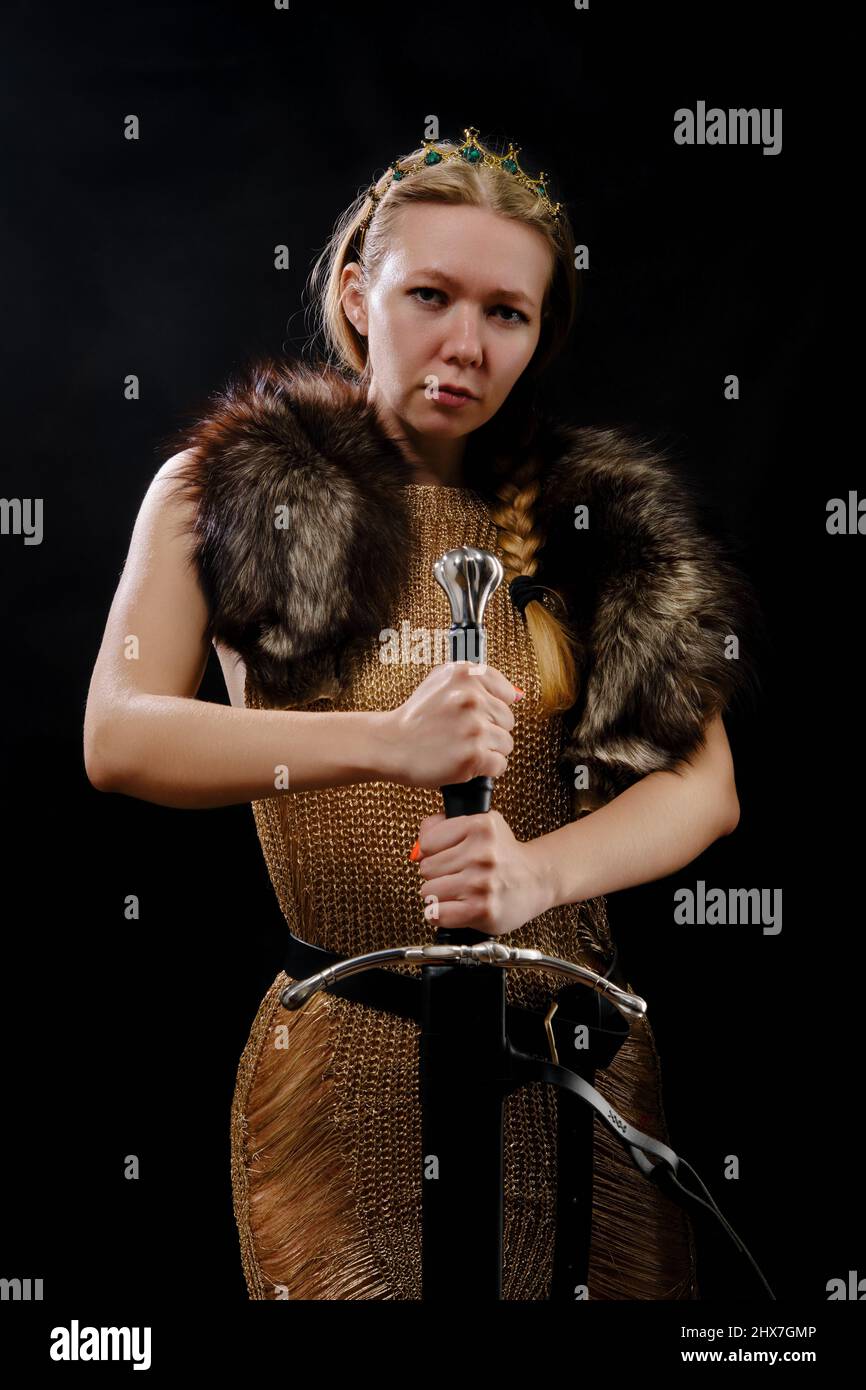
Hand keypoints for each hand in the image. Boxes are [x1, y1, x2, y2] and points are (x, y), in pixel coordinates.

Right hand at [383, 661, 520, 789]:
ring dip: (488, 750)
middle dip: (489, 729)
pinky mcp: (473, 756)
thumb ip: (479, 680)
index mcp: (466, 674)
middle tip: (462, 733)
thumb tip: (518, 694)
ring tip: (461, 747)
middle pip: (508, 720)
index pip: (506, 693)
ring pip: (506, 743)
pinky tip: (464, 761)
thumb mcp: (441, 681)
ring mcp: (474, 728)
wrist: (391, 744)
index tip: (472, 714)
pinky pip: (500, 765)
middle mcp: (471, 698)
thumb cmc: (416, 717)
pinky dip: (485, 768)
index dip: (490, 708)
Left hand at [412, 810, 550, 934]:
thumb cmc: (505, 854)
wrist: (537, 879)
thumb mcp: (480, 824)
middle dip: (437, 873)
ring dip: (438, 894)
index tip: (447, 855)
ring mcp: (482, 883)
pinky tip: (454, 907)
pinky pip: (437, 914)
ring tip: (457, 890)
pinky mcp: (482, 909)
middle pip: (426, 868)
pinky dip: (440, 914)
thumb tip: (417, 848)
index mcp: (481, 827)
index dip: (433, 850)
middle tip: (456, 874)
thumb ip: (442, 826)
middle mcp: (482, 854)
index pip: (428, 842)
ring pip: (428, 891)